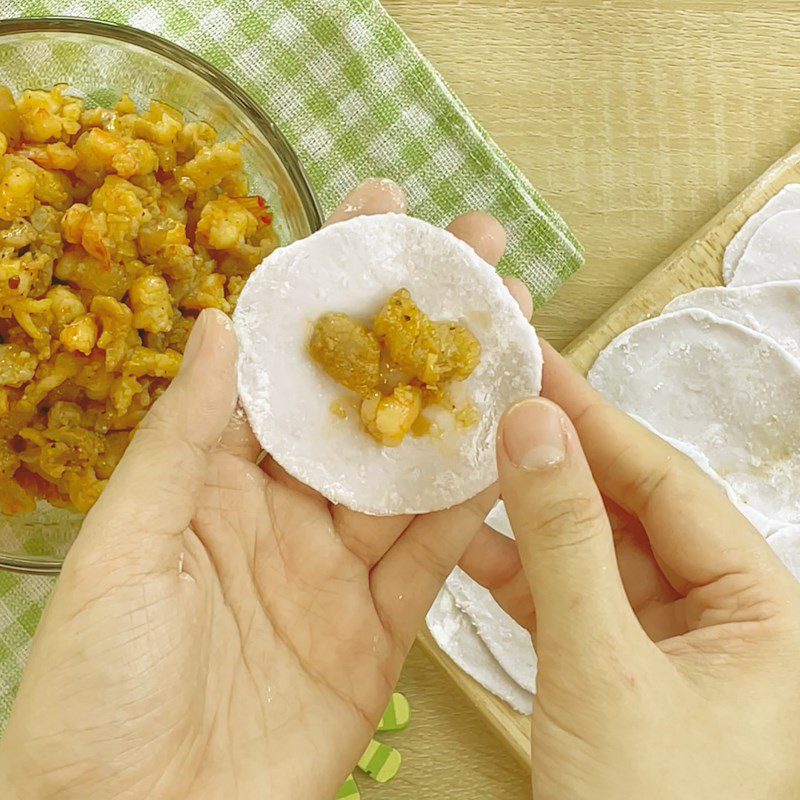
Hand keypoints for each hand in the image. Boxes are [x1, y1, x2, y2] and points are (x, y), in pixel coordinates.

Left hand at [0, 179, 530, 799]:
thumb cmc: (101, 693)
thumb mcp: (127, 549)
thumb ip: (184, 438)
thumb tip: (225, 324)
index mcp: (215, 478)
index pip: (286, 362)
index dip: (332, 285)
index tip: (382, 212)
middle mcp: (284, 510)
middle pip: (366, 402)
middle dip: (422, 324)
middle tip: (477, 252)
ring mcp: (338, 566)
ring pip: (415, 468)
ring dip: (466, 399)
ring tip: (517, 326)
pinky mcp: (382, 627)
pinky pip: (438, 553)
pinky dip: (478, 499)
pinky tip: (517, 440)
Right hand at [462, 344, 799, 798]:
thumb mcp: (603, 666)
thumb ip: (566, 540)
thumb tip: (532, 427)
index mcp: (759, 605)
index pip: (666, 481)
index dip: (595, 419)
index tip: (535, 366)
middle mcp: (718, 616)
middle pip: (628, 509)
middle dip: (556, 461)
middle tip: (494, 404)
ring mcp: (662, 645)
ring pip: (590, 553)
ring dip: (528, 515)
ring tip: (469, 464)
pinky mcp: (614, 672)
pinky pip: (566, 600)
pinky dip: (517, 573)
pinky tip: (470, 543)